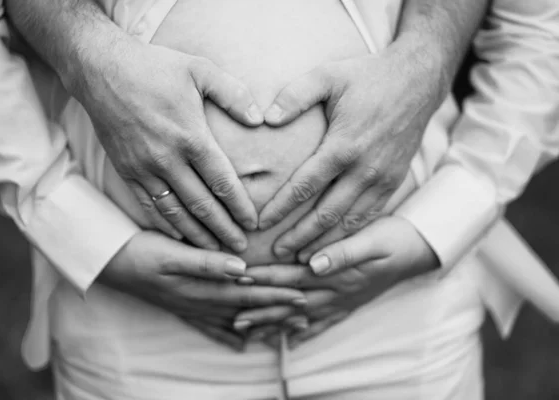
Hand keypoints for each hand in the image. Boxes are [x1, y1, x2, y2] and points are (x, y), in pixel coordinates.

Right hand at [74, 39, 263, 251]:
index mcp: (191, 137)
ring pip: (175, 212)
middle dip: (224, 230)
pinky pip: (148, 205)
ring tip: (215, 252)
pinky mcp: (126, 170)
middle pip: (202, 205)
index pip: (222, 182)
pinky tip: (179, 237)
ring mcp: (144, 168)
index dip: (240, 206)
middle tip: (242, 249)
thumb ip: (234, 94)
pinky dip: (165, 225)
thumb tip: (260, 119)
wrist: (101, 69)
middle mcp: (168, 159)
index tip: (254, 224)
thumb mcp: (200, 70)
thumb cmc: (155, 67)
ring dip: (197, 235)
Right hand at [98, 231, 306, 348]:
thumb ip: (207, 263)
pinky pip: (211, 327)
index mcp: (204, 288)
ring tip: (284, 331)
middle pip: (247, 311)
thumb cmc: (140, 252)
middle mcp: (201, 302)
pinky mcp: (181, 307)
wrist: (108, 263)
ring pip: (234, 321)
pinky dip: (228, 336)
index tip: (303, 295)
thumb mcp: (172, 254)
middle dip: (277, 312)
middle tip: (306, 315)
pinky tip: (240, 344)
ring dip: (260, 325)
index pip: (249, 293)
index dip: (277, 294)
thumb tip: (242, 268)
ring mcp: (191, 308)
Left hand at [234, 216, 439, 346]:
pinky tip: (291, 342)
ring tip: (250, 332)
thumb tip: (312, 263)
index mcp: (338, 274)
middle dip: (262, 308)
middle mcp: (336, 293)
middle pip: (292, 303)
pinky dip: (306, 332)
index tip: (240, 278)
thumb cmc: (395, 238)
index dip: (266, 278)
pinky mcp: (350, 303)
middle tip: (234, 317)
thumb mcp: (373, 239)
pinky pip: (324, 322)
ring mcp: (343, 301)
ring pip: (302, 316)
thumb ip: (343, 252)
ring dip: (275, 324)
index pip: (293, 278)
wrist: (420, 249)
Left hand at [259, 48, 444, 258]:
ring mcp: (382, 178)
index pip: (304, 186)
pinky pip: (369, 215)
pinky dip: (350, 233)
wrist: (419, 80)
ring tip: (301, 259)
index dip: (280, 208)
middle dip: (299, 237)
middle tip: (276, 255)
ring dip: (325, 243)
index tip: (260, 224)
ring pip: (349, 221)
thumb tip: (267, 119)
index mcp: (343, 146)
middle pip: (326, 214)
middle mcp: (364, 169)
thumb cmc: (368, 77)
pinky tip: (334, 244)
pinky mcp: (394, 181)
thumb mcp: (328, 75)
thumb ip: (295, 95)